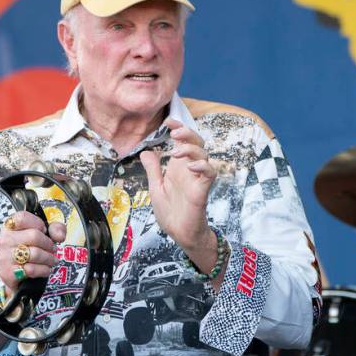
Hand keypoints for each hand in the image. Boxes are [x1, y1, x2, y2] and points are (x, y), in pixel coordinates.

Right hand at [0, 211, 65, 291]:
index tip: (44, 231)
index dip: (38, 223)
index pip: (22, 217)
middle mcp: (5, 239)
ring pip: (35, 254)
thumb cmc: (28, 250)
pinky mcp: (8, 272)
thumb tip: (59, 236)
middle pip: (34, 236)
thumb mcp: (42, 235)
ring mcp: (5, 256)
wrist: (14, 276)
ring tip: (52, 260)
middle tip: (53, 249)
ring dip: (49, 258)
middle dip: (49, 244)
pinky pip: (32, 270)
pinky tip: (46, 269)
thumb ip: (55, 229)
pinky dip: (44, 270)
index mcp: (10, 226)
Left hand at [141, 119, 218, 264]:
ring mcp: (197, 179)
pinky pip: (209, 173)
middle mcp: (190, 170)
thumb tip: (146, 152)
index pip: (183, 141)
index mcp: (178, 167)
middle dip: (188, 133)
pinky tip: (191, 167)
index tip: (168, 122)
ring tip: (176, 152)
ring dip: (191, 149)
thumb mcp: (156, 187)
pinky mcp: (202, 190)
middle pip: (197, 143)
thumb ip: (153, 170)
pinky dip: (202, 167)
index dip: (179, 128)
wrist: (179, 233)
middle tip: (175, 132)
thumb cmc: (170, 212)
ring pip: (203, 155)